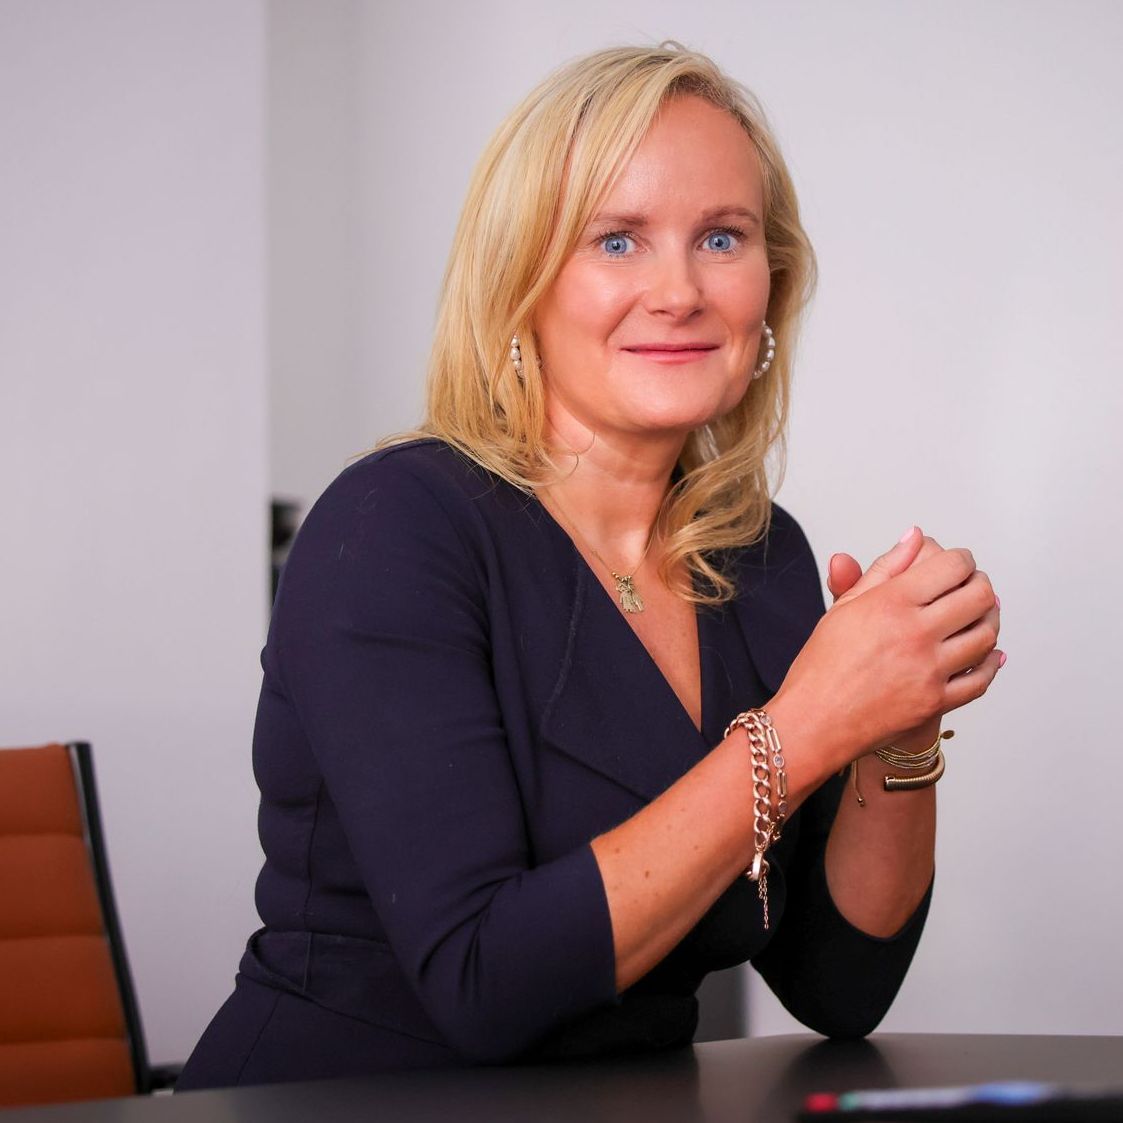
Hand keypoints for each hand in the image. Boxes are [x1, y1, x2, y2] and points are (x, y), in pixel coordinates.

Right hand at [774, 528, 1003, 768]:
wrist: (814, 720)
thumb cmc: (822, 666)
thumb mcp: (845, 607)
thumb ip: (884, 568)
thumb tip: (914, 537)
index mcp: (891, 603)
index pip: (952, 566)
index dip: (962, 559)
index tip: (959, 562)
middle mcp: (915, 633)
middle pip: (978, 596)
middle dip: (981, 584)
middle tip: (973, 585)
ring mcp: (930, 670)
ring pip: (986, 636)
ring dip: (990, 620)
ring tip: (980, 615)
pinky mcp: (936, 701)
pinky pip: (980, 679)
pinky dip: (990, 664)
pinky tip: (987, 655)